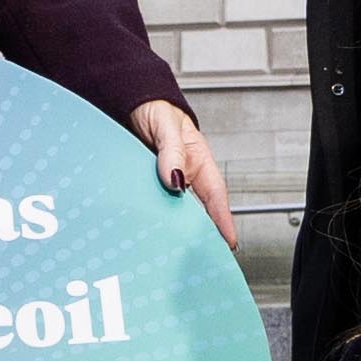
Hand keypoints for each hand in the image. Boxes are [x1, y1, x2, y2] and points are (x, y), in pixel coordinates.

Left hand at [131, 99, 235, 239]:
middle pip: (197, 210)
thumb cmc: (156, 109)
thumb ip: (172, 152)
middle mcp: (185, 175)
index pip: (215, 196)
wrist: (130, 103)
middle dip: (201, 233)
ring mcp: (166, 182)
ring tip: (176, 252)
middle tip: (204, 256)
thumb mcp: (166, 126)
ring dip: (175, 229)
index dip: (223, 220)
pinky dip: (154, 219)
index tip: (230, 241)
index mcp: (198, 162)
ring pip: (174, 211)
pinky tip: (149, 233)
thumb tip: (174, 178)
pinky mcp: (147, 185)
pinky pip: (153, 205)